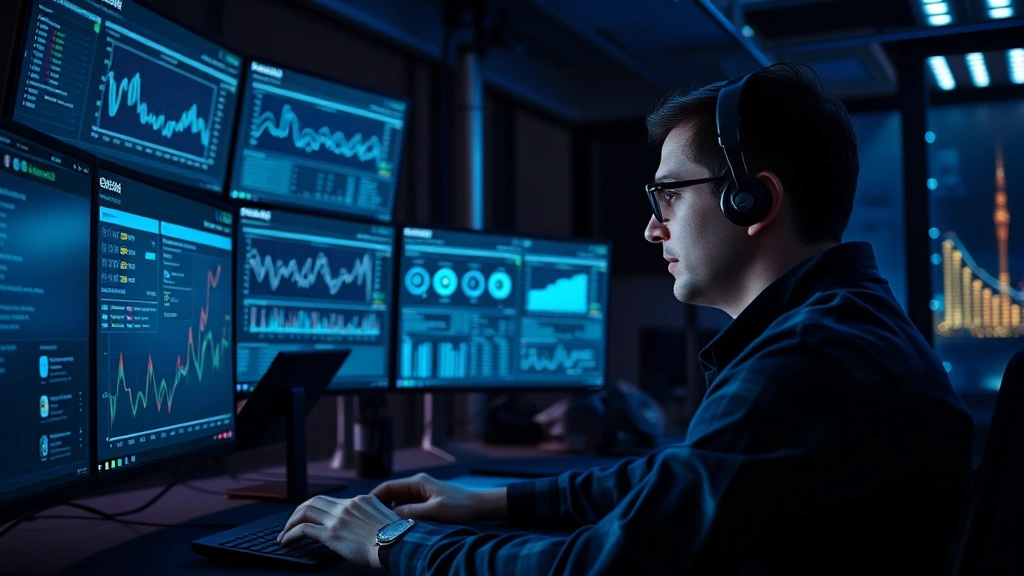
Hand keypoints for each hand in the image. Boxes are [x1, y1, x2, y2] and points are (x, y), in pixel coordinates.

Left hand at [277, 494, 398, 568]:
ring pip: (305, 511)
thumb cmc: (395, 536)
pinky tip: (287, 540)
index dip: (320, 509)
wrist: (396, 543)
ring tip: (285, 532)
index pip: (333, 500)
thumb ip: (372, 515)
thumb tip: (368, 523)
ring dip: (292, 521)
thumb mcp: (386, 517)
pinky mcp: (331, 534)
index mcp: (360, 500)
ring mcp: (338, 518)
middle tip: (292, 521)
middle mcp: (347, 505)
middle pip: (315, 500)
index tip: (314, 517)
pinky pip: (303, 529)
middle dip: (300, 510)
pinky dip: (291, 533)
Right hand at [370, 472, 505, 524]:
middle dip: (379, 508)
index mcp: (417, 482)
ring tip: (381, 526)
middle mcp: (417, 485)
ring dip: (390, 514)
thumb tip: (388, 517)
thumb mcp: (434, 511)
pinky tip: (397, 527)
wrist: (479, 506)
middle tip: (368, 522)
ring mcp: (421, 494)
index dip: (373, 498)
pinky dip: (400, 517)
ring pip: (398, 504)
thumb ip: (410, 513)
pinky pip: (407, 509)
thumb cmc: (460, 506)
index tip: (362, 510)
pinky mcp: (426, 503)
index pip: (387, 487)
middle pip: (390, 495)